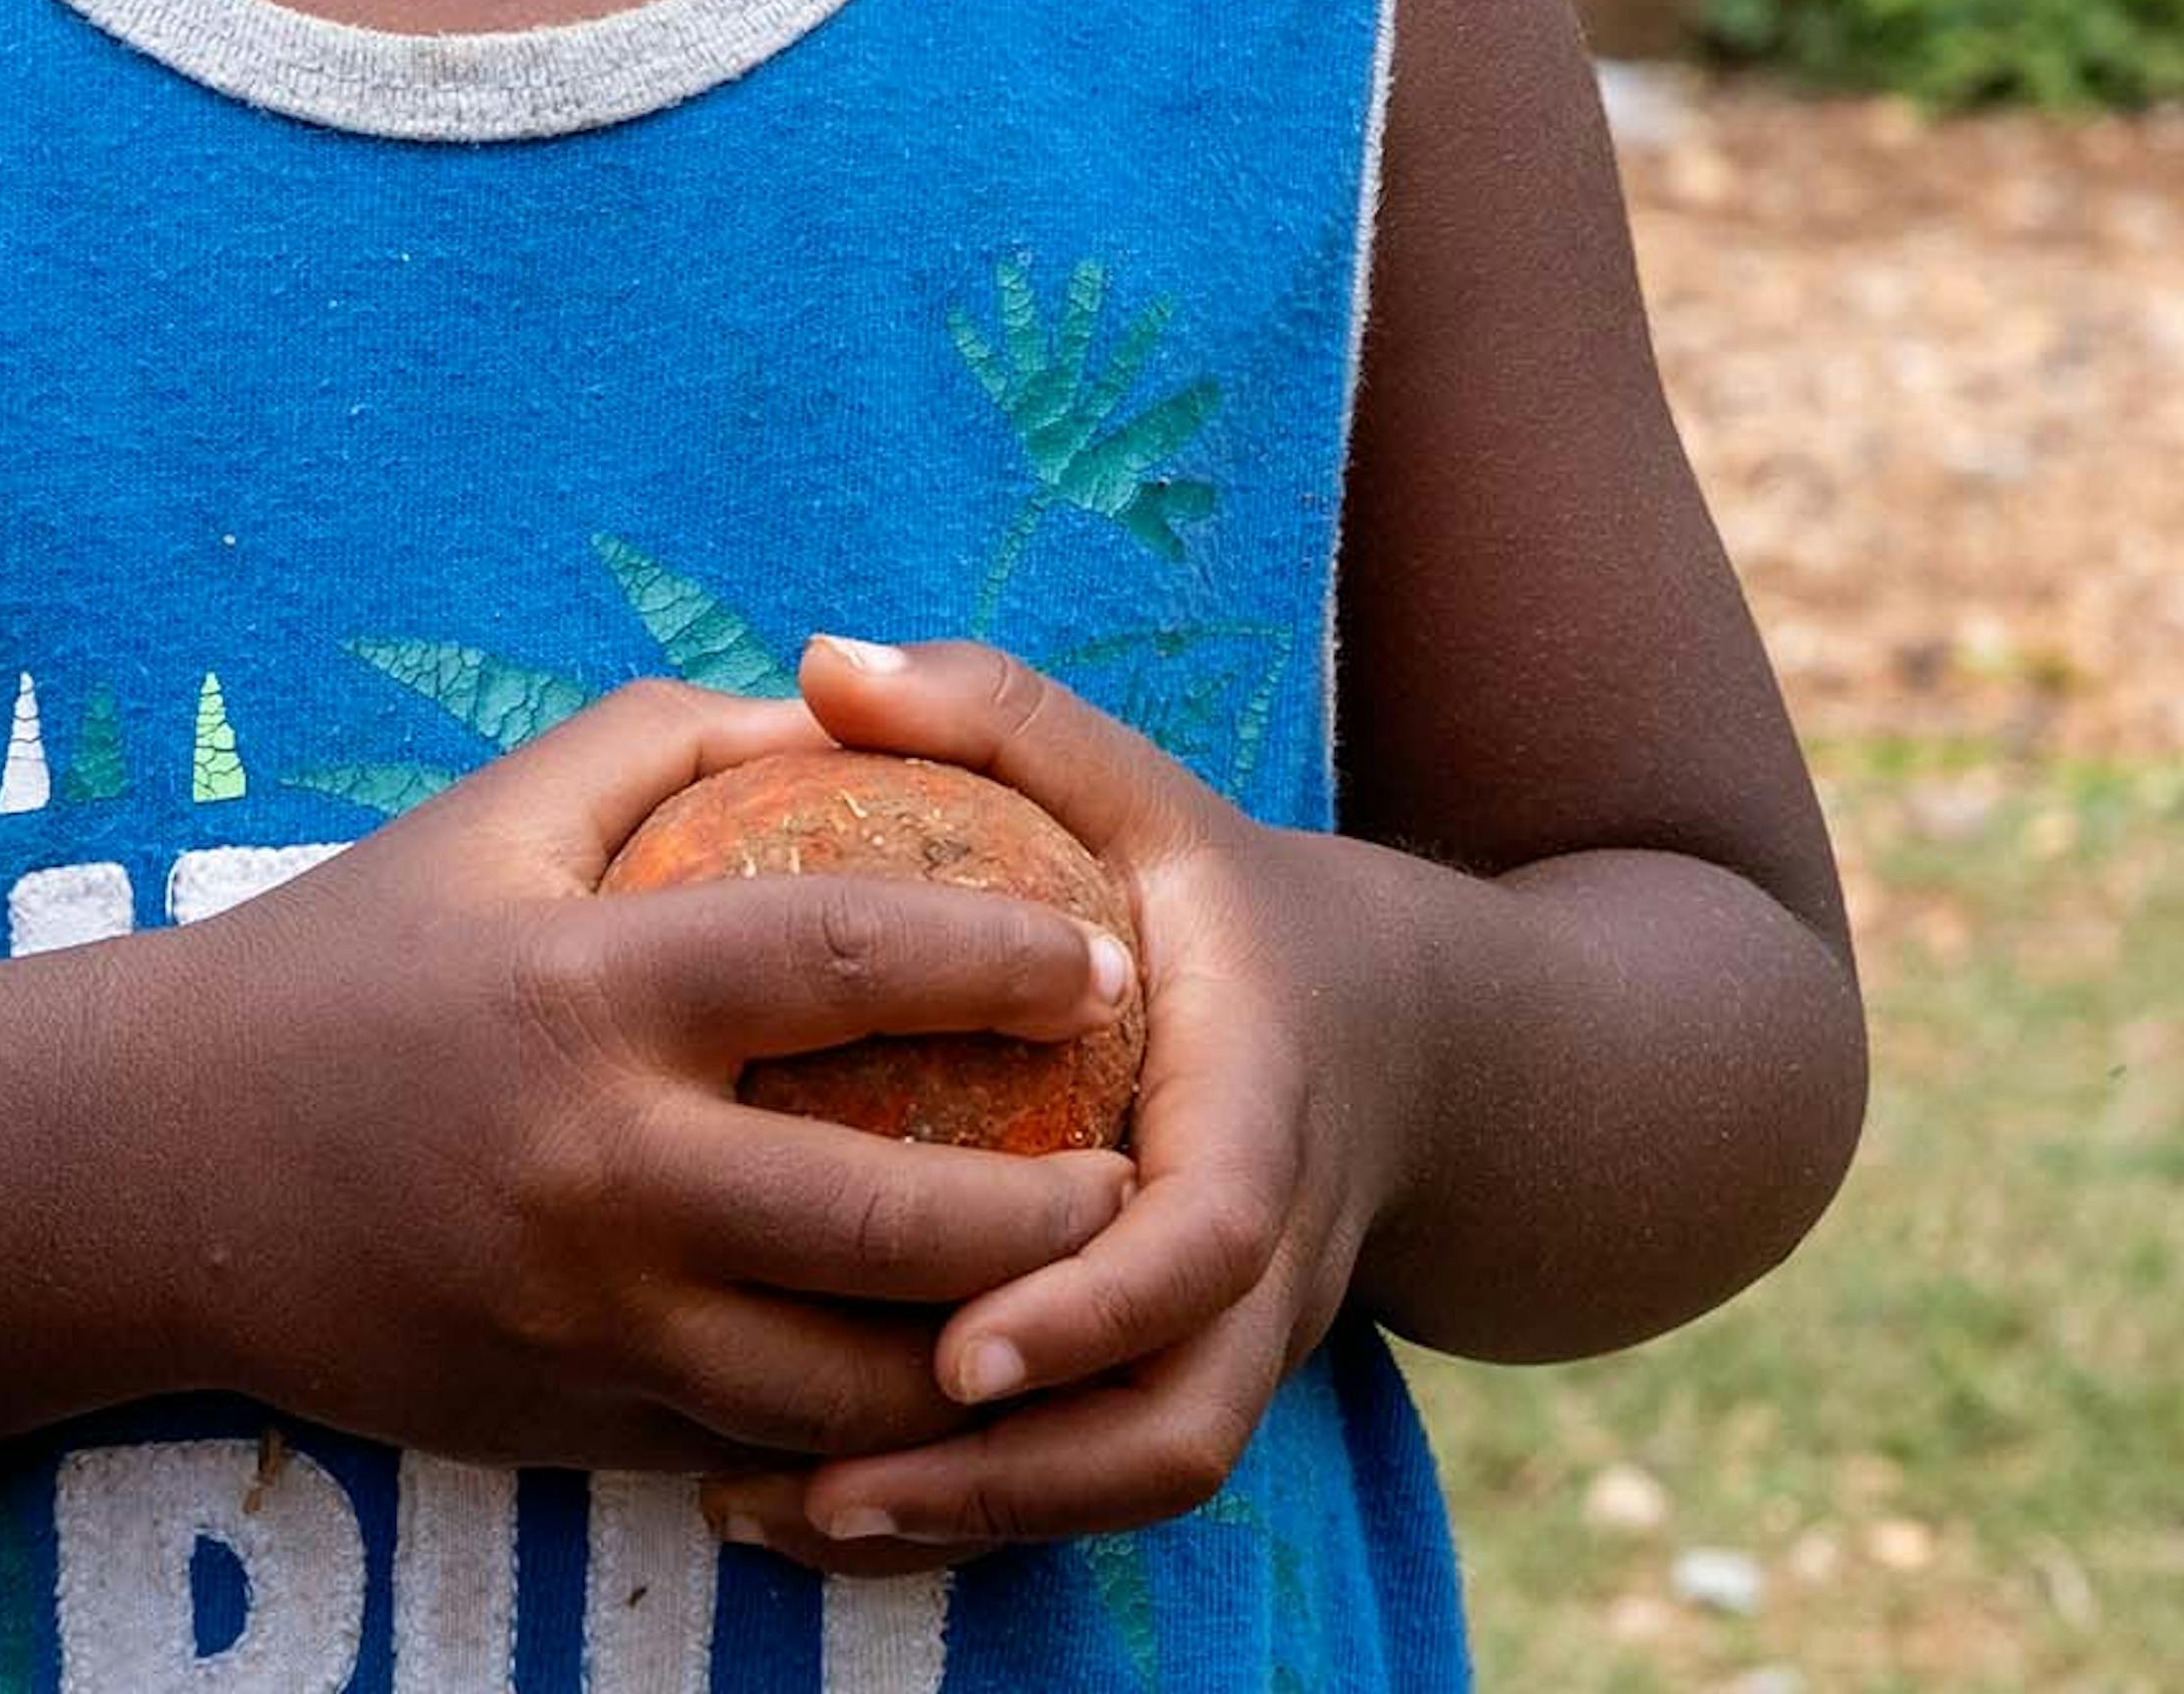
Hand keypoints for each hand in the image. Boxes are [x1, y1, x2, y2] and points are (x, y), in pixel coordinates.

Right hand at [166, 677, 1144, 1477]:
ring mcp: (582, 1317)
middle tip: (1136, 1170)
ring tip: (1074, 1297)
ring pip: (844, 1380)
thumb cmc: (352, 961)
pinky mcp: (563, 1417)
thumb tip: (843, 704)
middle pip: (890, 1216)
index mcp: (591, 992)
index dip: (1003, 957)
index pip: (850, 960)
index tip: (1107, 951)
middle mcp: (597, 1171)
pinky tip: (944, 1379)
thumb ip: (676, 743)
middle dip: (1047, 1209)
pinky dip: (859, 1420)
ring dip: (983, 1351)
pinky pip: (752, 1434)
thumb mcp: (498, 815)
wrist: (154, 1174)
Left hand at [708, 637, 1422, 1569]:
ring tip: (782, 1518)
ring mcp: (1233, 1345)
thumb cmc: (1223, 900)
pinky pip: (1086, 1493)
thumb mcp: (1143, 790)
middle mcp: (1264, 1260)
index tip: (960, 1352)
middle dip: (1007, 1481)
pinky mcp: (1180, 1391)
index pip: (1209, 1238)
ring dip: (964, 1524)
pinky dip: (963, 1522)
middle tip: (823, 1480)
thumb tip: (823, 659)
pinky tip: (802, 1513)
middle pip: (1174, 1428)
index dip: (1093, 1306)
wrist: (1402, 1041)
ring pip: (1125, 1485)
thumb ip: (999, 716)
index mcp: (1262, 1109)